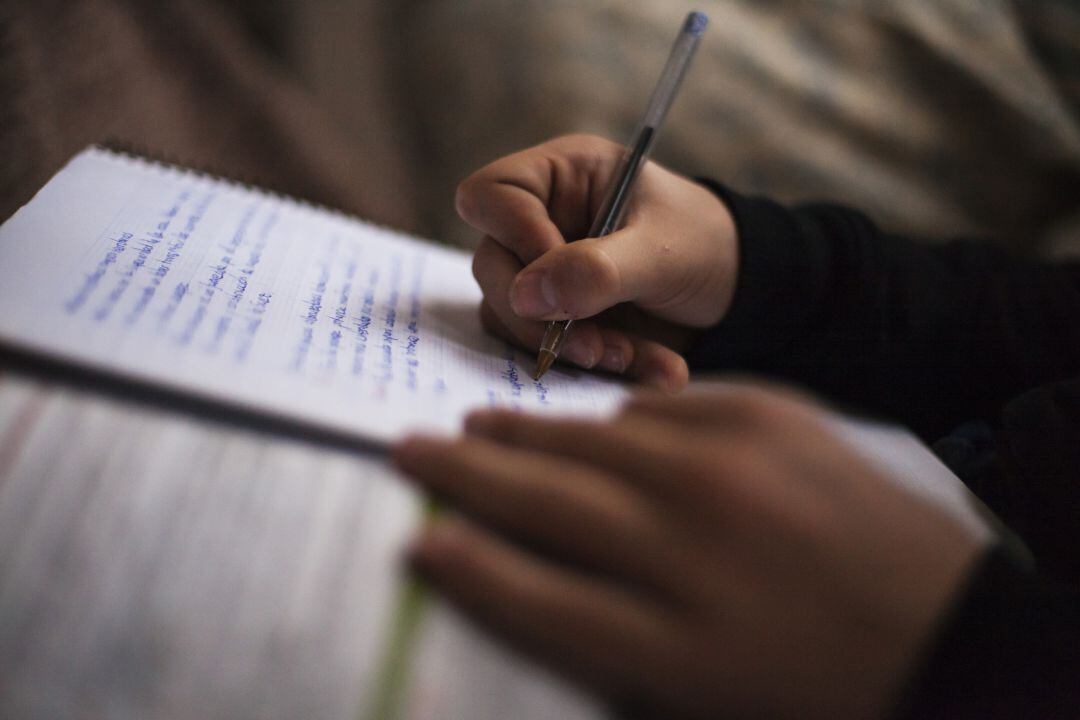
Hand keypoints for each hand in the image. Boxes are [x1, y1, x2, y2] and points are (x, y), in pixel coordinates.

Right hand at [393, 384, 983, 719]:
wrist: (948, 625)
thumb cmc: (814, 680)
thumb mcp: (701, 689)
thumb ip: (603, 631)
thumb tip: (515, 563)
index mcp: (679, 643)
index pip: (535, 597)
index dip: (466, 567)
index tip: (416, 538)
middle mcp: (698, 547)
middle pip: (548, 500)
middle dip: (467, 474)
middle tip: (412, 447)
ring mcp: (740, 470)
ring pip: (595, 440)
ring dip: (529, 434)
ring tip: (482, 429)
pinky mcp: (776, 417)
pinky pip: (666, 407)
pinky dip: (621, 420)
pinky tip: (598, 429)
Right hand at [457, 134, 737, 391]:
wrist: (738, 292)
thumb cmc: (703, 244)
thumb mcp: (661, 251)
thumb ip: (598, 269)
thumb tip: (528, 296)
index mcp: (562, 175)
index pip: (490, 195)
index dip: (513, 238)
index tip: (559, 280)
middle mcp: (540, 220)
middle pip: (492, 265)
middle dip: (543, 316)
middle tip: (595, 346)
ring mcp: (542, 272)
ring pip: (510, 316)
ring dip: (568, 348)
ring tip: (631, 357)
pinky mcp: (554, 318)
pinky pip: (543, 349)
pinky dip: (593, 368)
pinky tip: (651, 368)